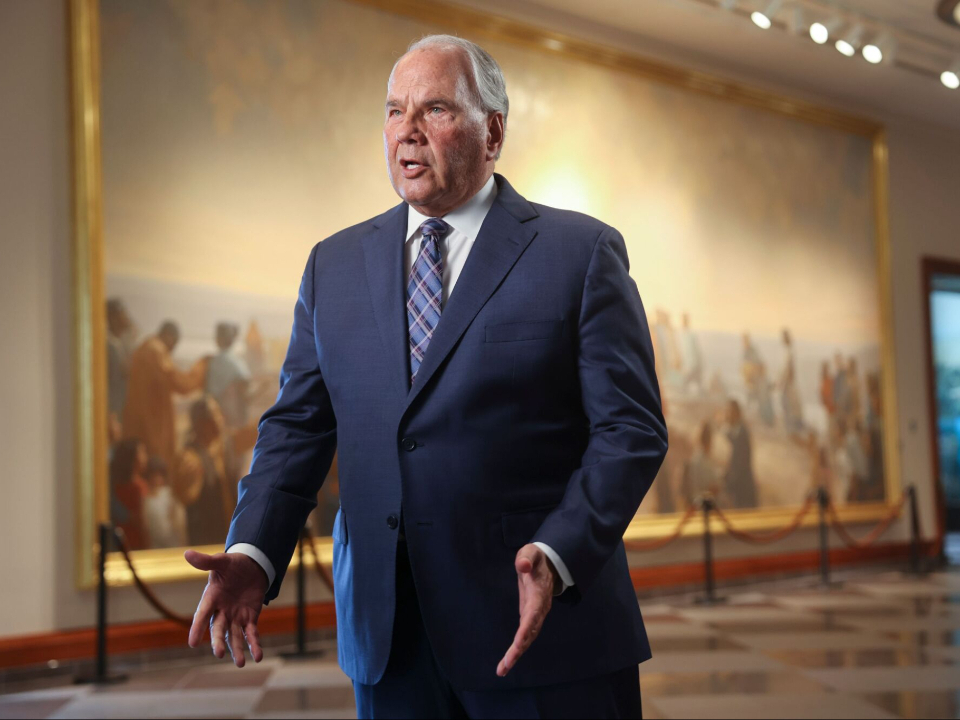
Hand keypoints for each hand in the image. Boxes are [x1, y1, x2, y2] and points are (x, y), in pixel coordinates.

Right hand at [185, 550, 268, 667]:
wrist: (252, 566)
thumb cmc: (233, 564)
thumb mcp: (221, 561)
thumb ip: (206, 561)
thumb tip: (187, 553)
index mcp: (211, 598)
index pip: (202, 615)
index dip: (197, 628)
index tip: (192, 643)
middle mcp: (222, 611)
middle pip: (219, 629)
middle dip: (219, 641)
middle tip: (219, 654)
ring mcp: (236, 616)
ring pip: (235, 636)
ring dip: (238, 649)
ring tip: (240, 663)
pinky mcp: (250, 618)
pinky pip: (252, 633)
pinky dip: (255, 644)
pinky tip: (258, 655)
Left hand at [497, 544, 558, 676]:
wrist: (549, 566)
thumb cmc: (536, 558)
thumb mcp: (531, 553)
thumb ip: (526, 558)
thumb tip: (521, 565)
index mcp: (539, 594)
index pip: (533, 614)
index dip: (526, 629)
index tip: (518, 644)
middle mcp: (539, 609)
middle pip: (530, 632)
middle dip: (518, 649)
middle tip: (505, 666)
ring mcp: (536, 615)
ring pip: (528, 638)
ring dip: (516, 653)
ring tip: (502, 669)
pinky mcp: (530, 617)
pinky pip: (525, 635)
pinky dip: (517, 648)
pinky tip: (508, 660)